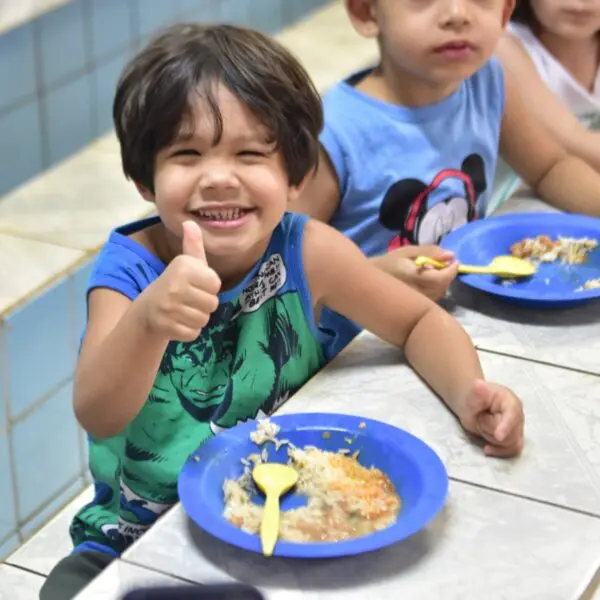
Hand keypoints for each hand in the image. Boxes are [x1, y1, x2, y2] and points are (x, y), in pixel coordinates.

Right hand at [138, 221, 220, 341]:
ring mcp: (169, 308)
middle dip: (203, 304)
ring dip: (196, 318)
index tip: (194, 285)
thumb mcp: (184, 264)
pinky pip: (194, 333)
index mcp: (182, 266)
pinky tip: (177, 322)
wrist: (146, 311)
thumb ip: (193, 246)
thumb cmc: (174, 284)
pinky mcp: (167, 327)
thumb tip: (190, 222)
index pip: (216, 284)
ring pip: (204, 319)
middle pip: (213, 303)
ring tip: (182, 310)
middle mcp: (175, 285)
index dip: (208, 287)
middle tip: (187, 300)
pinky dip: (188, 331)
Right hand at [374, 245, 458, 300]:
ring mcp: (416, 301)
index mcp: (413, 277)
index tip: (454, 261)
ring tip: (433, 273)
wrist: (371, 282)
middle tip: (443, 264)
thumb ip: (430, 252)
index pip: (440, 278)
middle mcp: (416, 292)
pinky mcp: (416, 306)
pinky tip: (427, 282)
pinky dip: (436, 288)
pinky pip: (434, 298)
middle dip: (448, 274)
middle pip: (443, 287)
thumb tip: (450, 255)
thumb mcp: (408, 251)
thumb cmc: (389, 262)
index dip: (451, 270)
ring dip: (442, 282)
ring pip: (440, 293)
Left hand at [459, 380, 524, 457]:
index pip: (513, 414)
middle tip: (479, 418)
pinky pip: (511, 450)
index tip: (498, 436)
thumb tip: (478, 384)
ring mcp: (517, 427)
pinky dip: (499, 451)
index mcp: (510, 401)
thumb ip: (477, 393)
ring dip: (492, 438)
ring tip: (482, 425)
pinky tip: (486, 448)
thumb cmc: (472, 398)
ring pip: (510, 443)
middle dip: (491, 429)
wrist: (472, 405)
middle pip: (511, 433)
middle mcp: (518, 414)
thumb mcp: (471, 395)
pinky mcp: (514, 438)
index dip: (507, 425)